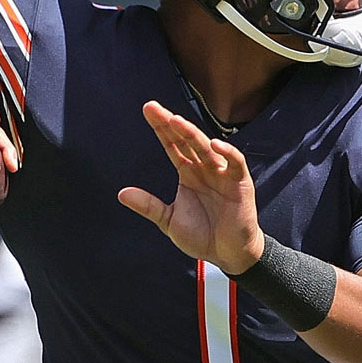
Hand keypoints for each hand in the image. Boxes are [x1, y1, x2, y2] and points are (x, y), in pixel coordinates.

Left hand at [118, 101, 263, 274]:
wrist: (227, 255)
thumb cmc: (202, 236)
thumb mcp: (169, 221)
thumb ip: (149, 206)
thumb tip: (121, 193)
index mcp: (188, 173)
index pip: (172, 145)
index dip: (160, 129)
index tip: (147, 110)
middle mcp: (204, 169)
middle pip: (186, 140)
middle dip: (170, 123)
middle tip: (152, 107)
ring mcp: (222, 174)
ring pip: (206, 148)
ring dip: (192, 134)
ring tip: (176, 122)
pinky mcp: (240, 183)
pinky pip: (235, 163)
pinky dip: (227, 152)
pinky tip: (214, 145)